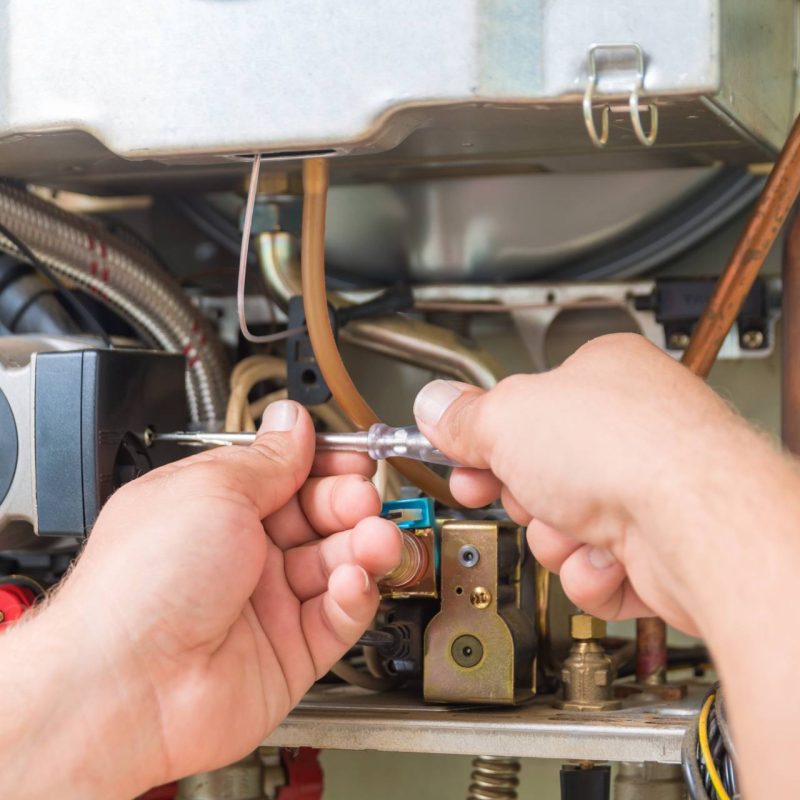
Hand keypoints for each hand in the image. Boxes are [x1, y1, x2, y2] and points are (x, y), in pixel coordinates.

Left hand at [3, 399, 400, 798]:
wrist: (122, 688)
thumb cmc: (140, 585)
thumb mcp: (212, 489)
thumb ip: (268, 458)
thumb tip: (292, 421)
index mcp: (215, 507)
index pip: (287, 474)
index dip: (325, 464)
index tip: (355, 457)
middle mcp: (242, 554)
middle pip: (320, 517)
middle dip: (349, 502)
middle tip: (362, 499)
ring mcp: (267, 604)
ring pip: (337, 565)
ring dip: (363, 547)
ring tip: (374, 540)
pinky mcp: (290, 653)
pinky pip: (339, 617)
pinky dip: (355, 596)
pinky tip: (352, 581)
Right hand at [413, 333, 762, 636]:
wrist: (697, 524)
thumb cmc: (627, 450)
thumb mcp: (508, 417)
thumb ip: (463, 417)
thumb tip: (434, 405)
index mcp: (600, 376)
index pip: (522, 406)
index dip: (481, 434)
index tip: (455, 451)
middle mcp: (629, 430)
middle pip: (537, 471)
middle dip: (519, 493)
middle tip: (514, 491)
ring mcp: (647, 489)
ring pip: (560, 527)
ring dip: (555, 536)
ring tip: (575, 524)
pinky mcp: (658, 549)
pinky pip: (592, 569)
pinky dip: (590, 572)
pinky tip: (607, 555)